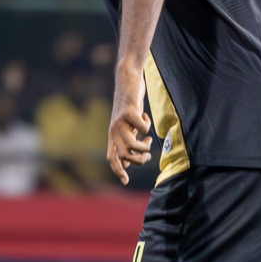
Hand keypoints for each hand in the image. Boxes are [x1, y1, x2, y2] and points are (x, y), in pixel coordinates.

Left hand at [107, 67, 152, 185]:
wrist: (127, 80)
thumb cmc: (130, 106)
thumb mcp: (126, 127)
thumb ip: (126, 142)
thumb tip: (126, 164)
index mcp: (112, 135)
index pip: (111, 158)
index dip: (117, 171)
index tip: (125, 181)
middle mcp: (113, 130)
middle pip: (125, 156)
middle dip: (140, 159)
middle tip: (148, 152)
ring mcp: (120, 121)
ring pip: (132, 145)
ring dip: (145, 146)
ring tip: (149, 138)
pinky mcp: (129, 111)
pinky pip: (142, 127)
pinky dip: (147, 125)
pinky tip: (145, 116)